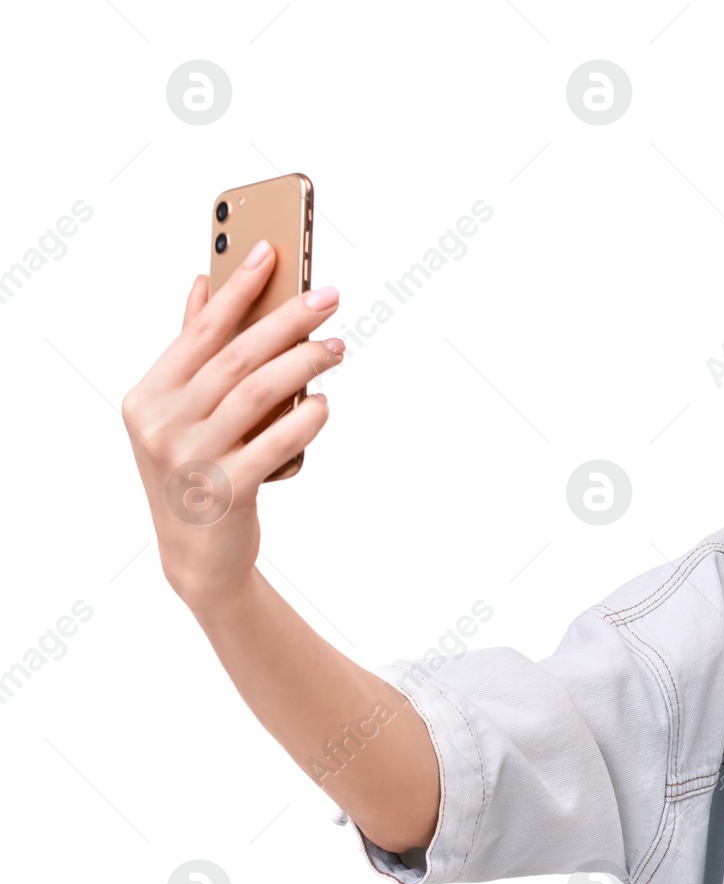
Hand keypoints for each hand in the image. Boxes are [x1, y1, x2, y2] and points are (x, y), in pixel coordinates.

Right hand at [121, 240, 343, 610]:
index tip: (271, 250)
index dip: (237, 289)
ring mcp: (192, 459)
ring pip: (259, 394)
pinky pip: (276, 443)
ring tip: (337, 346)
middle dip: (286, 320)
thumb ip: (194, 353)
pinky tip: (326, 402)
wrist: (198, 558)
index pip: (199, 331)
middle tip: (329, 296)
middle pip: (235, 357)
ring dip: (304, 363)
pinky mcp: (227, 491)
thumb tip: (205, 282)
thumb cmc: (198, 473)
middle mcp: (162, 423)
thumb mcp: (183, 413)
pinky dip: (306, 418)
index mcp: (149, 396)